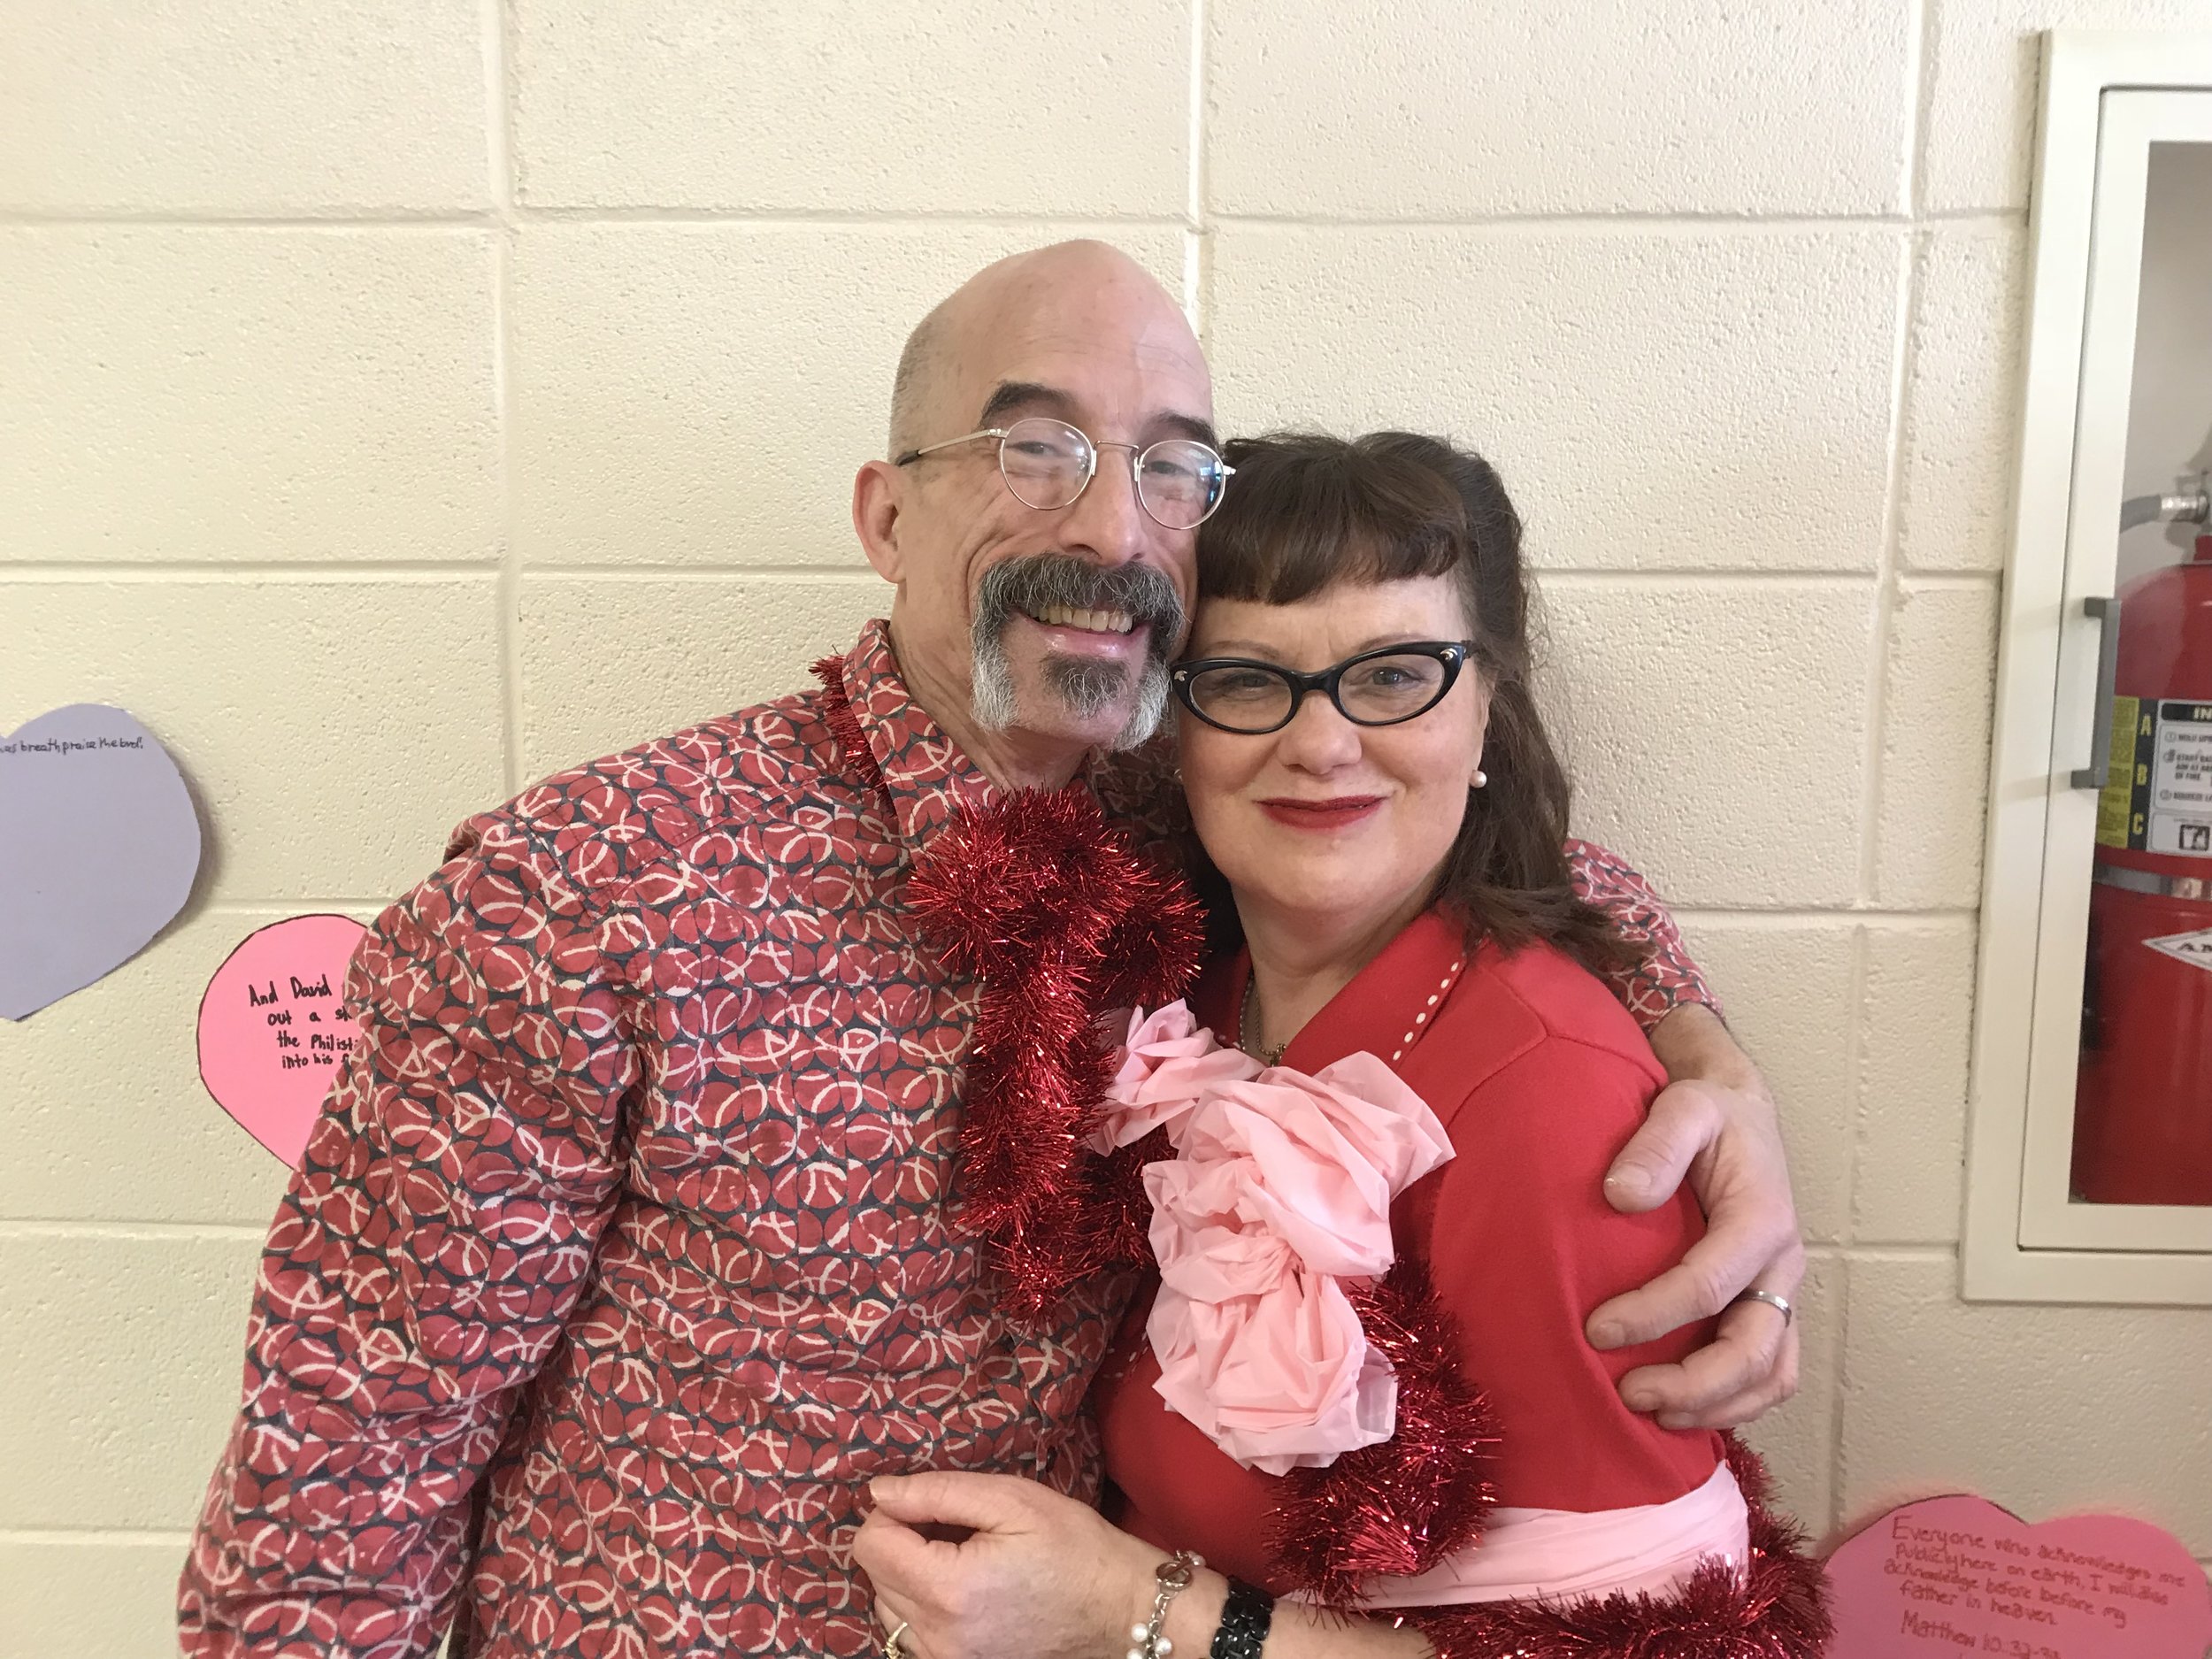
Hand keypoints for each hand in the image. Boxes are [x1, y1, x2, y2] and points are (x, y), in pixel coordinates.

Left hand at [853, 1472, 1158, 1658]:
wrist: (1123, 1613)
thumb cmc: (1076, 1549)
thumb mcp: (1013, 1501)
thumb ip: (938, 1492)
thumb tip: (880, 1492)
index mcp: (949, 1589)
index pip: (870, 1544)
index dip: (893, 1511)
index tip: (931, 1504)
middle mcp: (939, 1637)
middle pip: (875, 1576)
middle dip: (902, 1541)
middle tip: (954, 1527)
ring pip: (889, 1608)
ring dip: (909, 1576)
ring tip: (961, 1558)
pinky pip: (913, 1635)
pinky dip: (924, 1607)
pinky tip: (965, 1590)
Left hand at [1587, 1005, 1803, 1430]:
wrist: (1739, 1110)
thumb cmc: (1708, 1112)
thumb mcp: (1683, 1106)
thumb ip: (1656, 1145)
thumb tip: (1621, 1195)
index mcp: (1762, 1218)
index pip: (1710, 1284)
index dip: (1654, 1315)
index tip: (1596, 1329)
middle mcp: (1782, 1264)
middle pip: (1755, 1350)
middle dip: (1694, 1384)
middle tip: (1629, 1394)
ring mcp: (1781, 1290)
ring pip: (1773, 1374)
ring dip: (1718, 1405)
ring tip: (1655, 1415)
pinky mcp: (1771, 1306)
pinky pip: (1771, 1371)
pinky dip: (1734, 1401)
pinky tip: (1683, 1410)